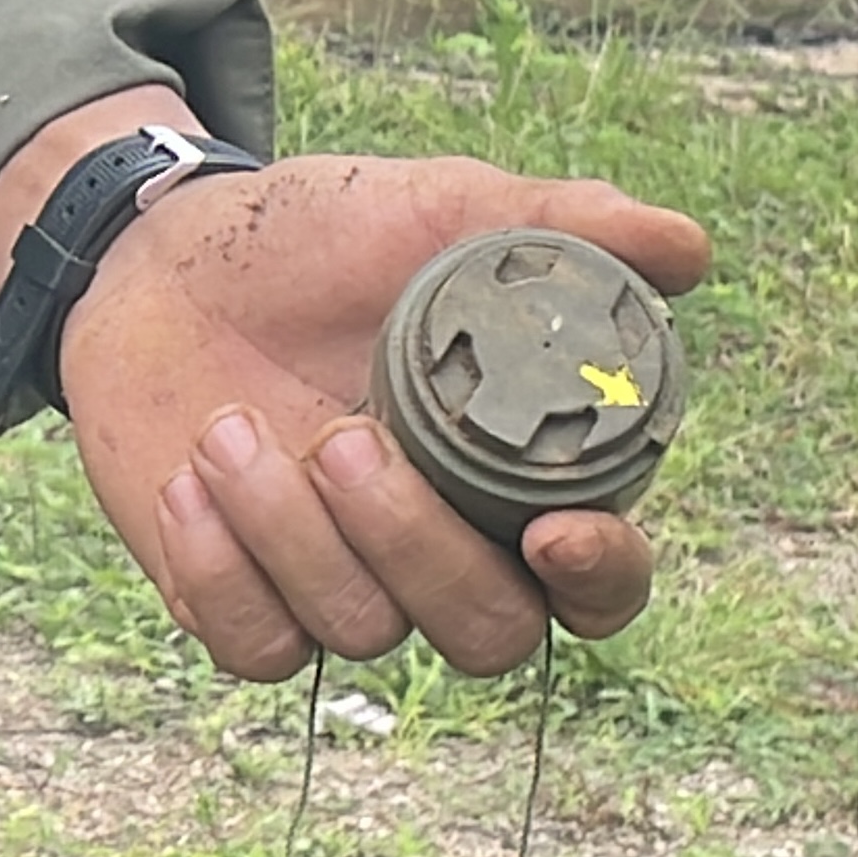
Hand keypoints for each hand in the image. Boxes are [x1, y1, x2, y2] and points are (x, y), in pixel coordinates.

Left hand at [58, 154, 709, 679]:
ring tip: (230, 423)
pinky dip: (221, 570)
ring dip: (293, 532)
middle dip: (419, 547)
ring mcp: (341, 579)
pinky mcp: (244, 598)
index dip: (600, 579)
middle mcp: (438, 543)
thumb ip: (564, 227)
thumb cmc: (323, 236)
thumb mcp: (444, 210)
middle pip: (487, 631)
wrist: (168, 257)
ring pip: (363, 634)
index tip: (556, 530)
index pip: (595, 580)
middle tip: (349, 435)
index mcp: (507, 470)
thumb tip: (689, 252)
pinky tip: (189, 475)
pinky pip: (256, 646)